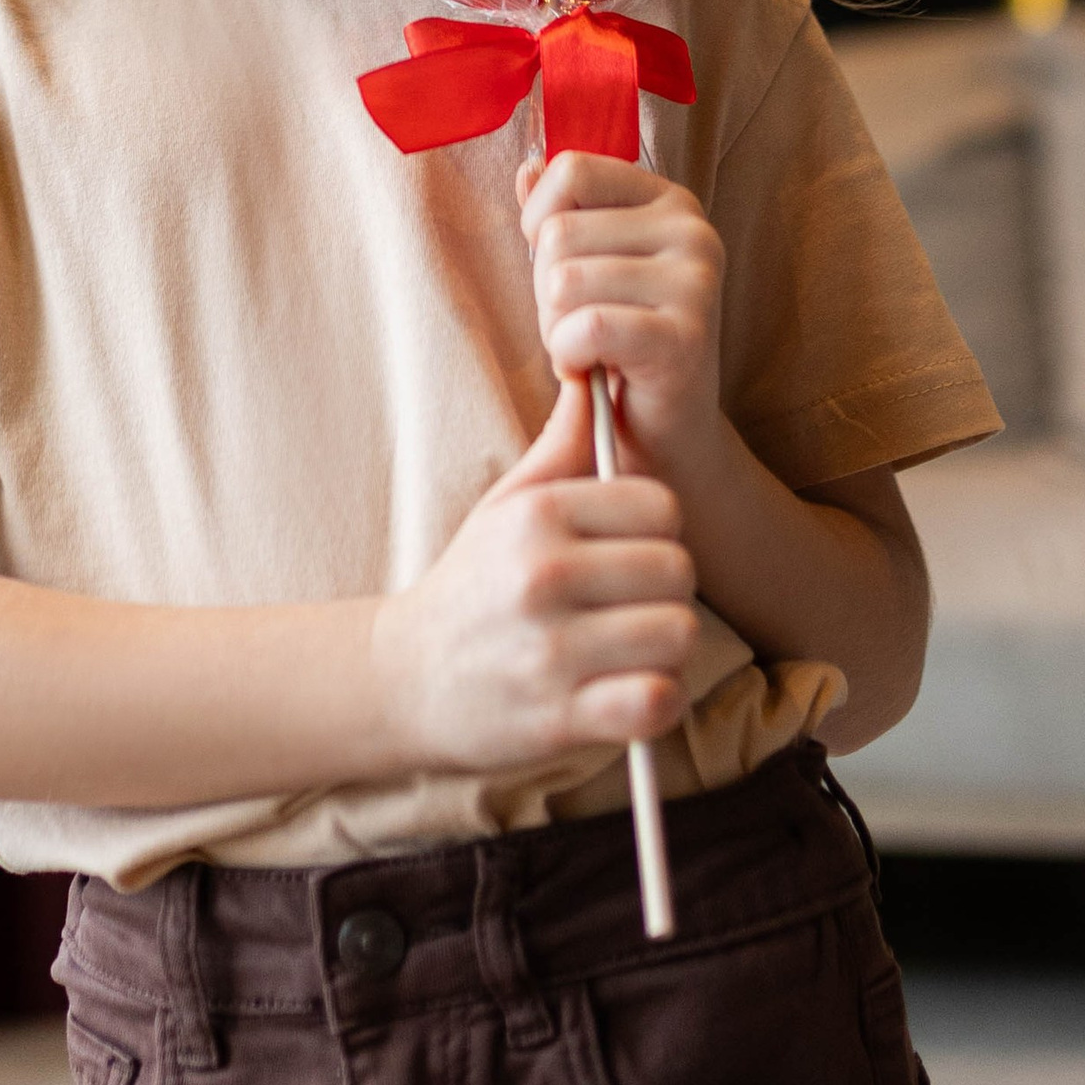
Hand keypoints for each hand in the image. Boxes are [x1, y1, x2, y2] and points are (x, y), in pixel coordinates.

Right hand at [372, 409, 698, 775]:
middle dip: (667, 589)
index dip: (657, 530)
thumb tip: (597, 368)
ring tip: (633, 648)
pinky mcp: (560, 717)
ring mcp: (551, 650)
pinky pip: (657, 700)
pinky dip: (657, 701)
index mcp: (537, 517)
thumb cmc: (473, 582)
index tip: (629, 550)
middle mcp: (543, 576)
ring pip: (678, 633)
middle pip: (679, 569)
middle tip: (635, 603)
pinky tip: (630, 692)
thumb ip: (564, 442)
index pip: (660, 506)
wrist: (406, 678)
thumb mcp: (507, 505)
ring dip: (666, 648)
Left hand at [515, 150, 726, 485]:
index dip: (541, 222)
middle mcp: (693, 230)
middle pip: (557, 232)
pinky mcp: (687, 337)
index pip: (570, 170)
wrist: (665, 438)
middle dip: (545, 290)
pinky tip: (590, 369)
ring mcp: (696, 282)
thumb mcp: (588, 268)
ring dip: (555, 328)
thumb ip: (561, 215)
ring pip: (563, 280)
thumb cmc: (618, 347)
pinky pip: (586, 326)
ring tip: (590, 349)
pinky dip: (568, 355)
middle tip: (581, 325)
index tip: (565, 267)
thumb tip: (526, 168)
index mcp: (669, 200)